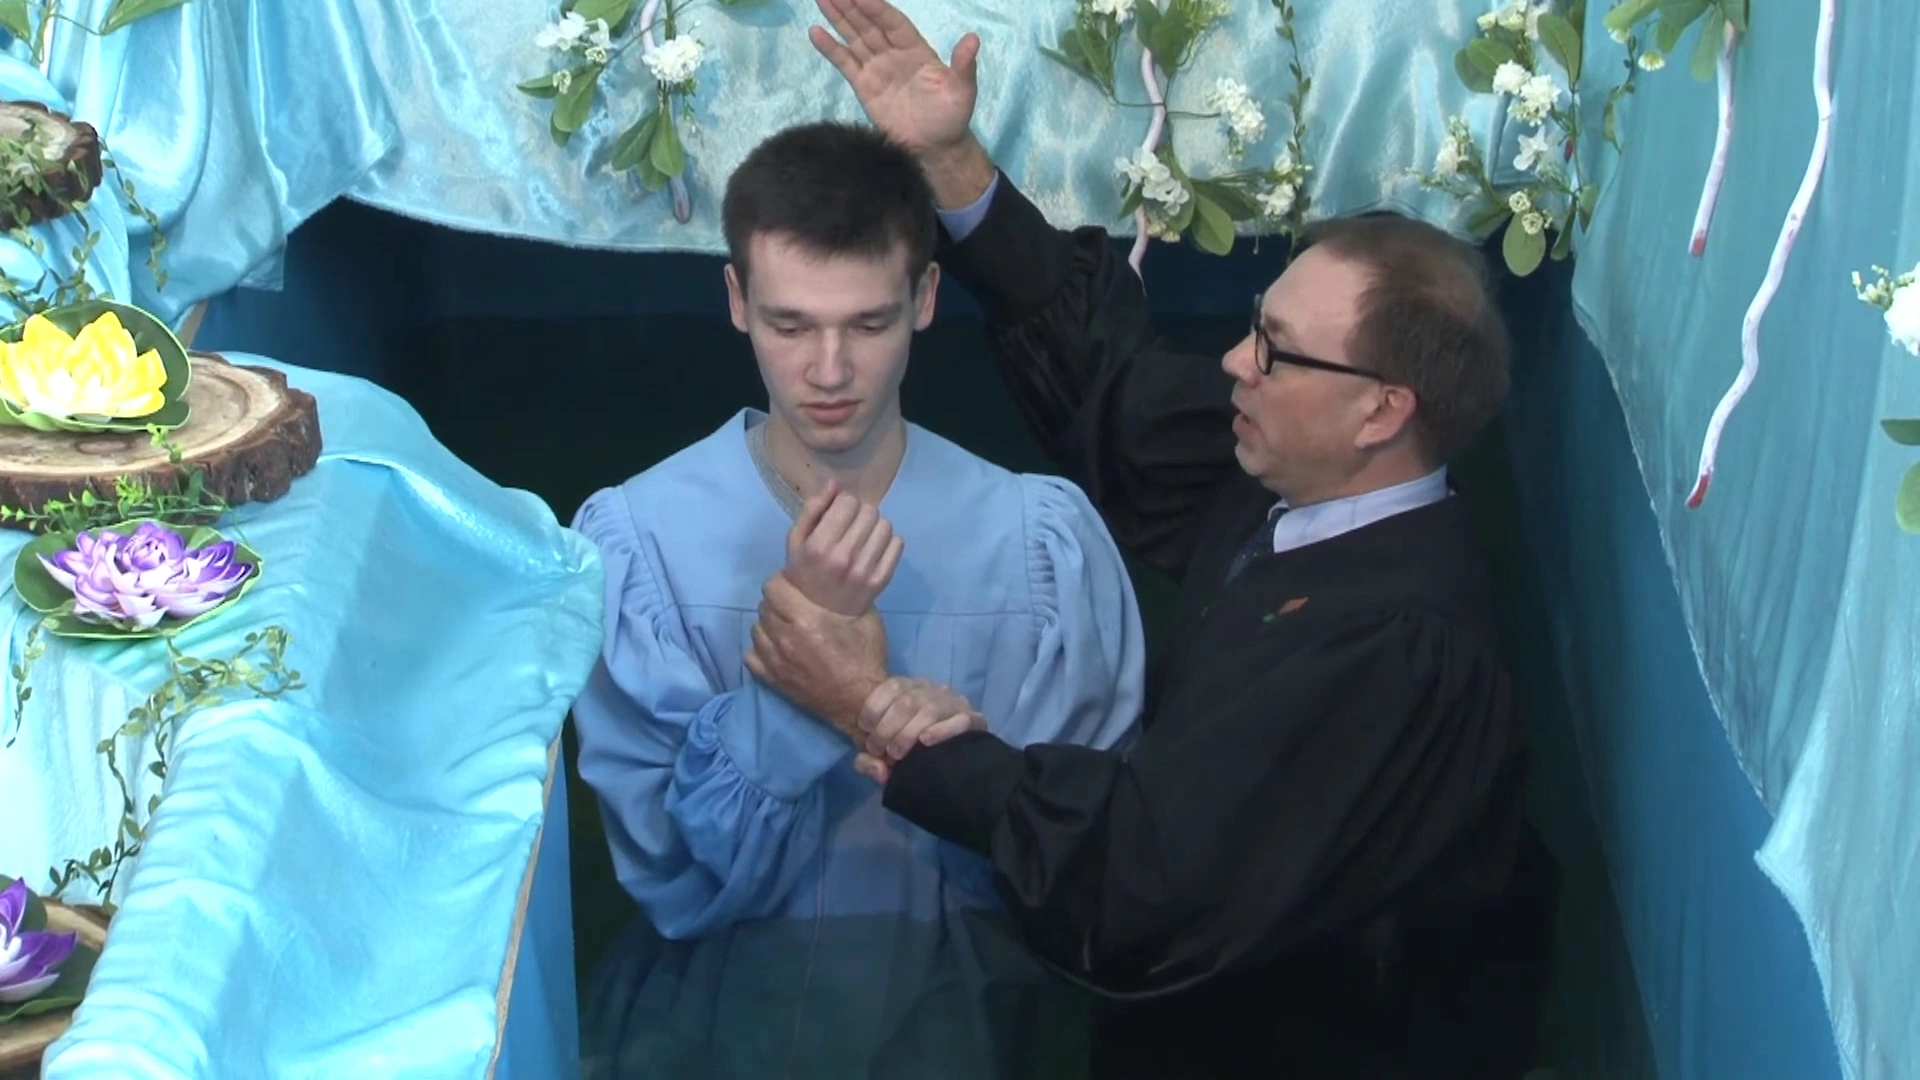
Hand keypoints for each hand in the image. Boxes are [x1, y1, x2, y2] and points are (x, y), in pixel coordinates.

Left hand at [746, 570, 889, 735]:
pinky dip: (759, 649)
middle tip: (792, 604)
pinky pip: (750, 656)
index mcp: (807, 619)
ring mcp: (775, 661)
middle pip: (764, 607)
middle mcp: (785, 638)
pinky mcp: (773, 679)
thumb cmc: (866, 658)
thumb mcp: (867, 619)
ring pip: (755, 630)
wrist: (861, 701)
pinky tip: (774, 647)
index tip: (792, 583)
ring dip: (767, 624)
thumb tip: (838, 582)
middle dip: (776, 601)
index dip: (781, 581)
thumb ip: (848, 598)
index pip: (773, 588)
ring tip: (783, 626)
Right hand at [785, 479, 904, 616]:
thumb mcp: (796, 540)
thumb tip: (834, 483)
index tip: (839, 514)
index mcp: (820, 545)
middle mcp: (844, 557)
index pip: (848, 502)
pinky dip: (888, 542)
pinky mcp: (882, 579)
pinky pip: (897, 543)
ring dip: (875, 526)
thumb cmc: (805, 572)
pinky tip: (874, 549)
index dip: (843, 504)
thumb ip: (812, 509)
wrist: (821, 614)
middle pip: (869, 511)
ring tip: (863, 537)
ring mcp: (865, 570)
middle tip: (851, 526)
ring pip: (885, 525)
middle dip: (860, 513)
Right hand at [810, 0, 978, 158]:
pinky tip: (815, 32)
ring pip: (854, 37)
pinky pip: (844, 62)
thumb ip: (964, 66)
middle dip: (851, 5)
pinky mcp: (863, 86)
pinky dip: (830, 48)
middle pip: (869, 24)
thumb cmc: (951, 118)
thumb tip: (973, 38)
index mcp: (916, 49)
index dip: (877, 7)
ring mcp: (877, 68)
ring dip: (838, 18)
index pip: (893, 22)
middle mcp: (894, 53)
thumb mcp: (963, 91)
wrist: (934, 148)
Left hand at [849, 676, 986, 783]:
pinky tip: (926, 741)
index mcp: (910, 688)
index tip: (864, 731)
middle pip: (907, 701)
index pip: (892, 686)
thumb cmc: (908, 754)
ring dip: (909, 733)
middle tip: (880, 750)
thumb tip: (880, 771)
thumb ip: (870, 762)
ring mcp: (955, 703)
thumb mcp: (882, 757)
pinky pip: (961, 720)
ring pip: (930, 709)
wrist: (948, 768)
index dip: (874, 708)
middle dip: (887, 728)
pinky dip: (942, 730)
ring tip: (897, 753)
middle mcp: (932, 690)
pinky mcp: (975, 720)